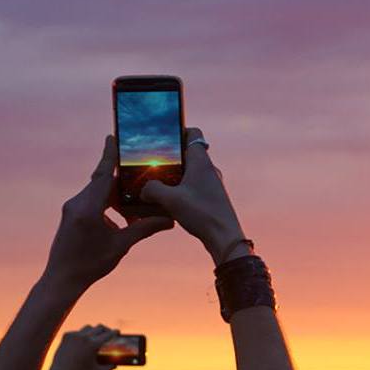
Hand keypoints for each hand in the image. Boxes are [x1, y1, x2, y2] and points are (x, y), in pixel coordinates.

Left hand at [44, 136, 174, 291]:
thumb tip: (169, 219)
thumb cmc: (90, 264)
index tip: (113, 137)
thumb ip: (144, 229)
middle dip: (119, 172)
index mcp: (88, 207)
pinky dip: (107, 200)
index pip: (103, 174)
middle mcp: (77, 203)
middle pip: (102, 180)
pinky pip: (92, 199)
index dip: (110, 155)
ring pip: (97, 190)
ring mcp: (72, 208)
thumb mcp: (121, 246)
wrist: (62, 279)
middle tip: (135, 162)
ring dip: (115, 190)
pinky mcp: (72, 214)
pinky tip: (121, 208)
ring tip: (134, 192)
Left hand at [45, 325, 119, 369]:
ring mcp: (75, 335)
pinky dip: (81, 335)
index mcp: (94, 344)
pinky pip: (77, 332)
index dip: (114, 332)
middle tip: (108, 333)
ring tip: (95, 336)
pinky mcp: (67, 335)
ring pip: (88, 327)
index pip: (108, 334)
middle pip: (99, 327)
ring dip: (94, 331)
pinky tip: (82, 340)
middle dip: (106, 329)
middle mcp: (85, 337)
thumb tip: (115, 366)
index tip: (117, 331)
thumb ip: (109, 368)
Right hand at [140, 127, 247, 265]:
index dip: (178, 131)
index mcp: (201, 162)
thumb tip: (144, 190)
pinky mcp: (213, 198)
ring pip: (191, 172)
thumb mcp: (169, 200)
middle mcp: (209, 169)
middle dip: (171, 157)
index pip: (193, 134)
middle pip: (189, 153)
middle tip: (153, 163)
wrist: (225, 238)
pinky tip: (170, 201)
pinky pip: (195, 186)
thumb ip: (152, 190)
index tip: (163, 136)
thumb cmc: (202, 214)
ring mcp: (213, 184)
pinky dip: (183, 189)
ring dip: (176, 175)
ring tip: (158, 184)